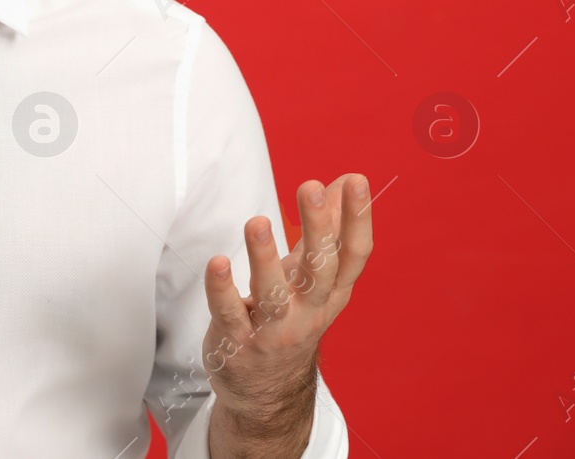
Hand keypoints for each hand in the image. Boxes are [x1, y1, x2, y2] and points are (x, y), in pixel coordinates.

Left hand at [201, 173, 373, 418]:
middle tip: (311, 186)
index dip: (357, 219)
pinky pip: (228, 314)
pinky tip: (216, 263)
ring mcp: (272, 331)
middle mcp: (308, 313)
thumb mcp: (314, 278)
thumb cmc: (291, 319)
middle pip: (320, 270)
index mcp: (331, 294)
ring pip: (272, 295)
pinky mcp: (236, 342)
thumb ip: (328, 229)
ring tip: (256, 222)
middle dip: (318, 228)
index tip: (356, 180)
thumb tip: (346, 181)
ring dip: (264, 258)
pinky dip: (221, 290)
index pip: (353, 256)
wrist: (266, 393)